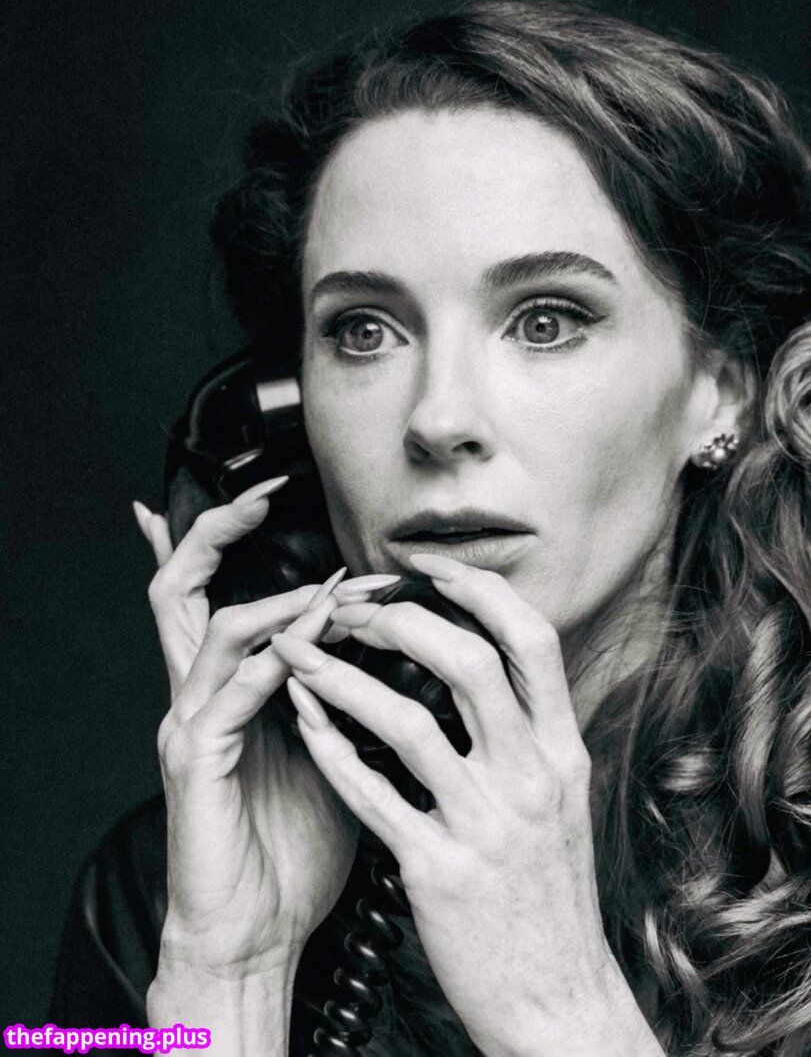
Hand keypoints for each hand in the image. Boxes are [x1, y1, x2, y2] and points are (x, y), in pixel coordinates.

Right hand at [134, 479, 367, 985]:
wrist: (256, 934)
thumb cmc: (295, 846)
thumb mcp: (332, 753)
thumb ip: (346, 697)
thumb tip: (394, 648)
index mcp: (226, 690)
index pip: (214, 593)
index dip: (236, 543)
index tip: (287, 505)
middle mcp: (196, 696)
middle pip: (177, 589)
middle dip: (216, 534)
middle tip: (261, 495)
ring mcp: (188, 727)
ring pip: (210, 630)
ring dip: (277, 601)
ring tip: (331, 586)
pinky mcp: (194, 765)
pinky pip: (227, 696)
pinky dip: (273, 661)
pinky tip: (312, 646)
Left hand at [271, 554, 663, 1056]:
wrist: (558, 1001)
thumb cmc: (549, 896)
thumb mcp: (561, 802)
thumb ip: (531, 734)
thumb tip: (489, 667)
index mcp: (563, 753)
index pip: (533, 640)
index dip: (479, 589)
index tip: (430, 565)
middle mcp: (530, 779)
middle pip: (468, 661)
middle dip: (400, 620)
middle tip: (350, 608)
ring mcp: (484, 827)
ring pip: (406, 720)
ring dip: (342, 676)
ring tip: (297, 651)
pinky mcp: (437, 872)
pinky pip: (370, 794)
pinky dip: (329, 747)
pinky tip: (300, 719)